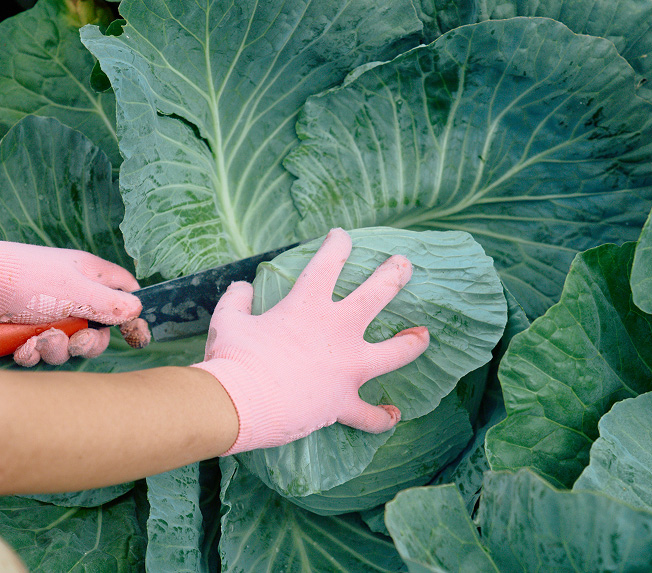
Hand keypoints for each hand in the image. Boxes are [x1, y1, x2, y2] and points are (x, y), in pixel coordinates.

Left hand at [0, 232, 148, 364]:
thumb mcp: (74, 290)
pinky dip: (32, 354)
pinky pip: (41, 353)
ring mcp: (49, 314)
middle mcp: (73, 295)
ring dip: (56, 349)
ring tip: (39, 340)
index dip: (131, 315)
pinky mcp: (26, 332)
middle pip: (98, 330)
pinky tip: (21, 347)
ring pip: (68, 346)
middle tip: (76, 341)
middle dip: (87, 342)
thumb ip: (109, 303)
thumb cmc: (25, 278)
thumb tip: (138, 310)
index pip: (124, 293)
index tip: (135, 335)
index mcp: (90, 276)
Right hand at [192, 228, 429, 454]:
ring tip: (424, 335)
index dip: (338, 244)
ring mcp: (347, 368)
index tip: (342, 236)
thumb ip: (237, 300)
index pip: (329, 262)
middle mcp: (338, 330)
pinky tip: (392, 414)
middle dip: (395, 275)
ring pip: (395, 352)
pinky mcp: (344, 402)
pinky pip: (369, 415)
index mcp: (308, 305)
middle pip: (378, 294)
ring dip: (412, 343)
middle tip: (405, 265)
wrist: (239, 404)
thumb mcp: (227, 321)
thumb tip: (241, 287)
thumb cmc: (233, 358)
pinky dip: (381, 416)